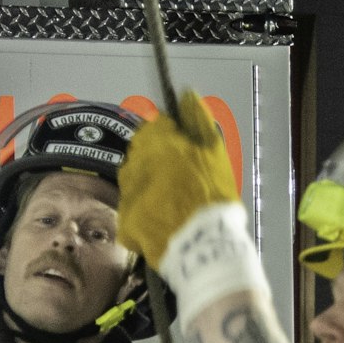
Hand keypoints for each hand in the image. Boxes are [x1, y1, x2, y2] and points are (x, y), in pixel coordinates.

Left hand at [117, 91, 237, 263]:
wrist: (207, 247)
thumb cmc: (214, 201)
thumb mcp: (215, 154)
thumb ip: (199, 120)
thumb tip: (187, 95)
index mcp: (162, 146)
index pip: (153, 128)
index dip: (166, 138)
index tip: (176, 148)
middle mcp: (139, 167)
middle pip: (138, 155)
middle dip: (153, 162)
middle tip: (175, 179)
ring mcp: (131, 197)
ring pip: (131, 183)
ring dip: (145, 187)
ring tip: (168, 202)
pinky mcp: (128, 223)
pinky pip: (130, 213)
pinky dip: (141, 216)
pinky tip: (159, 222)